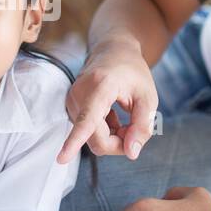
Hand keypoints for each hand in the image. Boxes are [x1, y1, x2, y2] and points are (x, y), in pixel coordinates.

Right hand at [57, 38, 158, 162]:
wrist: (113, 51)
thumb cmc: (133, 73)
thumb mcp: (148, 98)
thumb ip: (142, 126)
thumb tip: (131, 154)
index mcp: (100, 87)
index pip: (87, 119)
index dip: (75, 140)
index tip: (62, 158)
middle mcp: (80, 94)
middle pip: (96, 139)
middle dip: (118, 143)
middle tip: (135, 128)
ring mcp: (72, 101)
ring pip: (91, 139)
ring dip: (112, 136)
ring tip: (123, 117)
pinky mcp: (70, 108)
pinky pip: (87, 133)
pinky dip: (103, 132)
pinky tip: (112, 116)